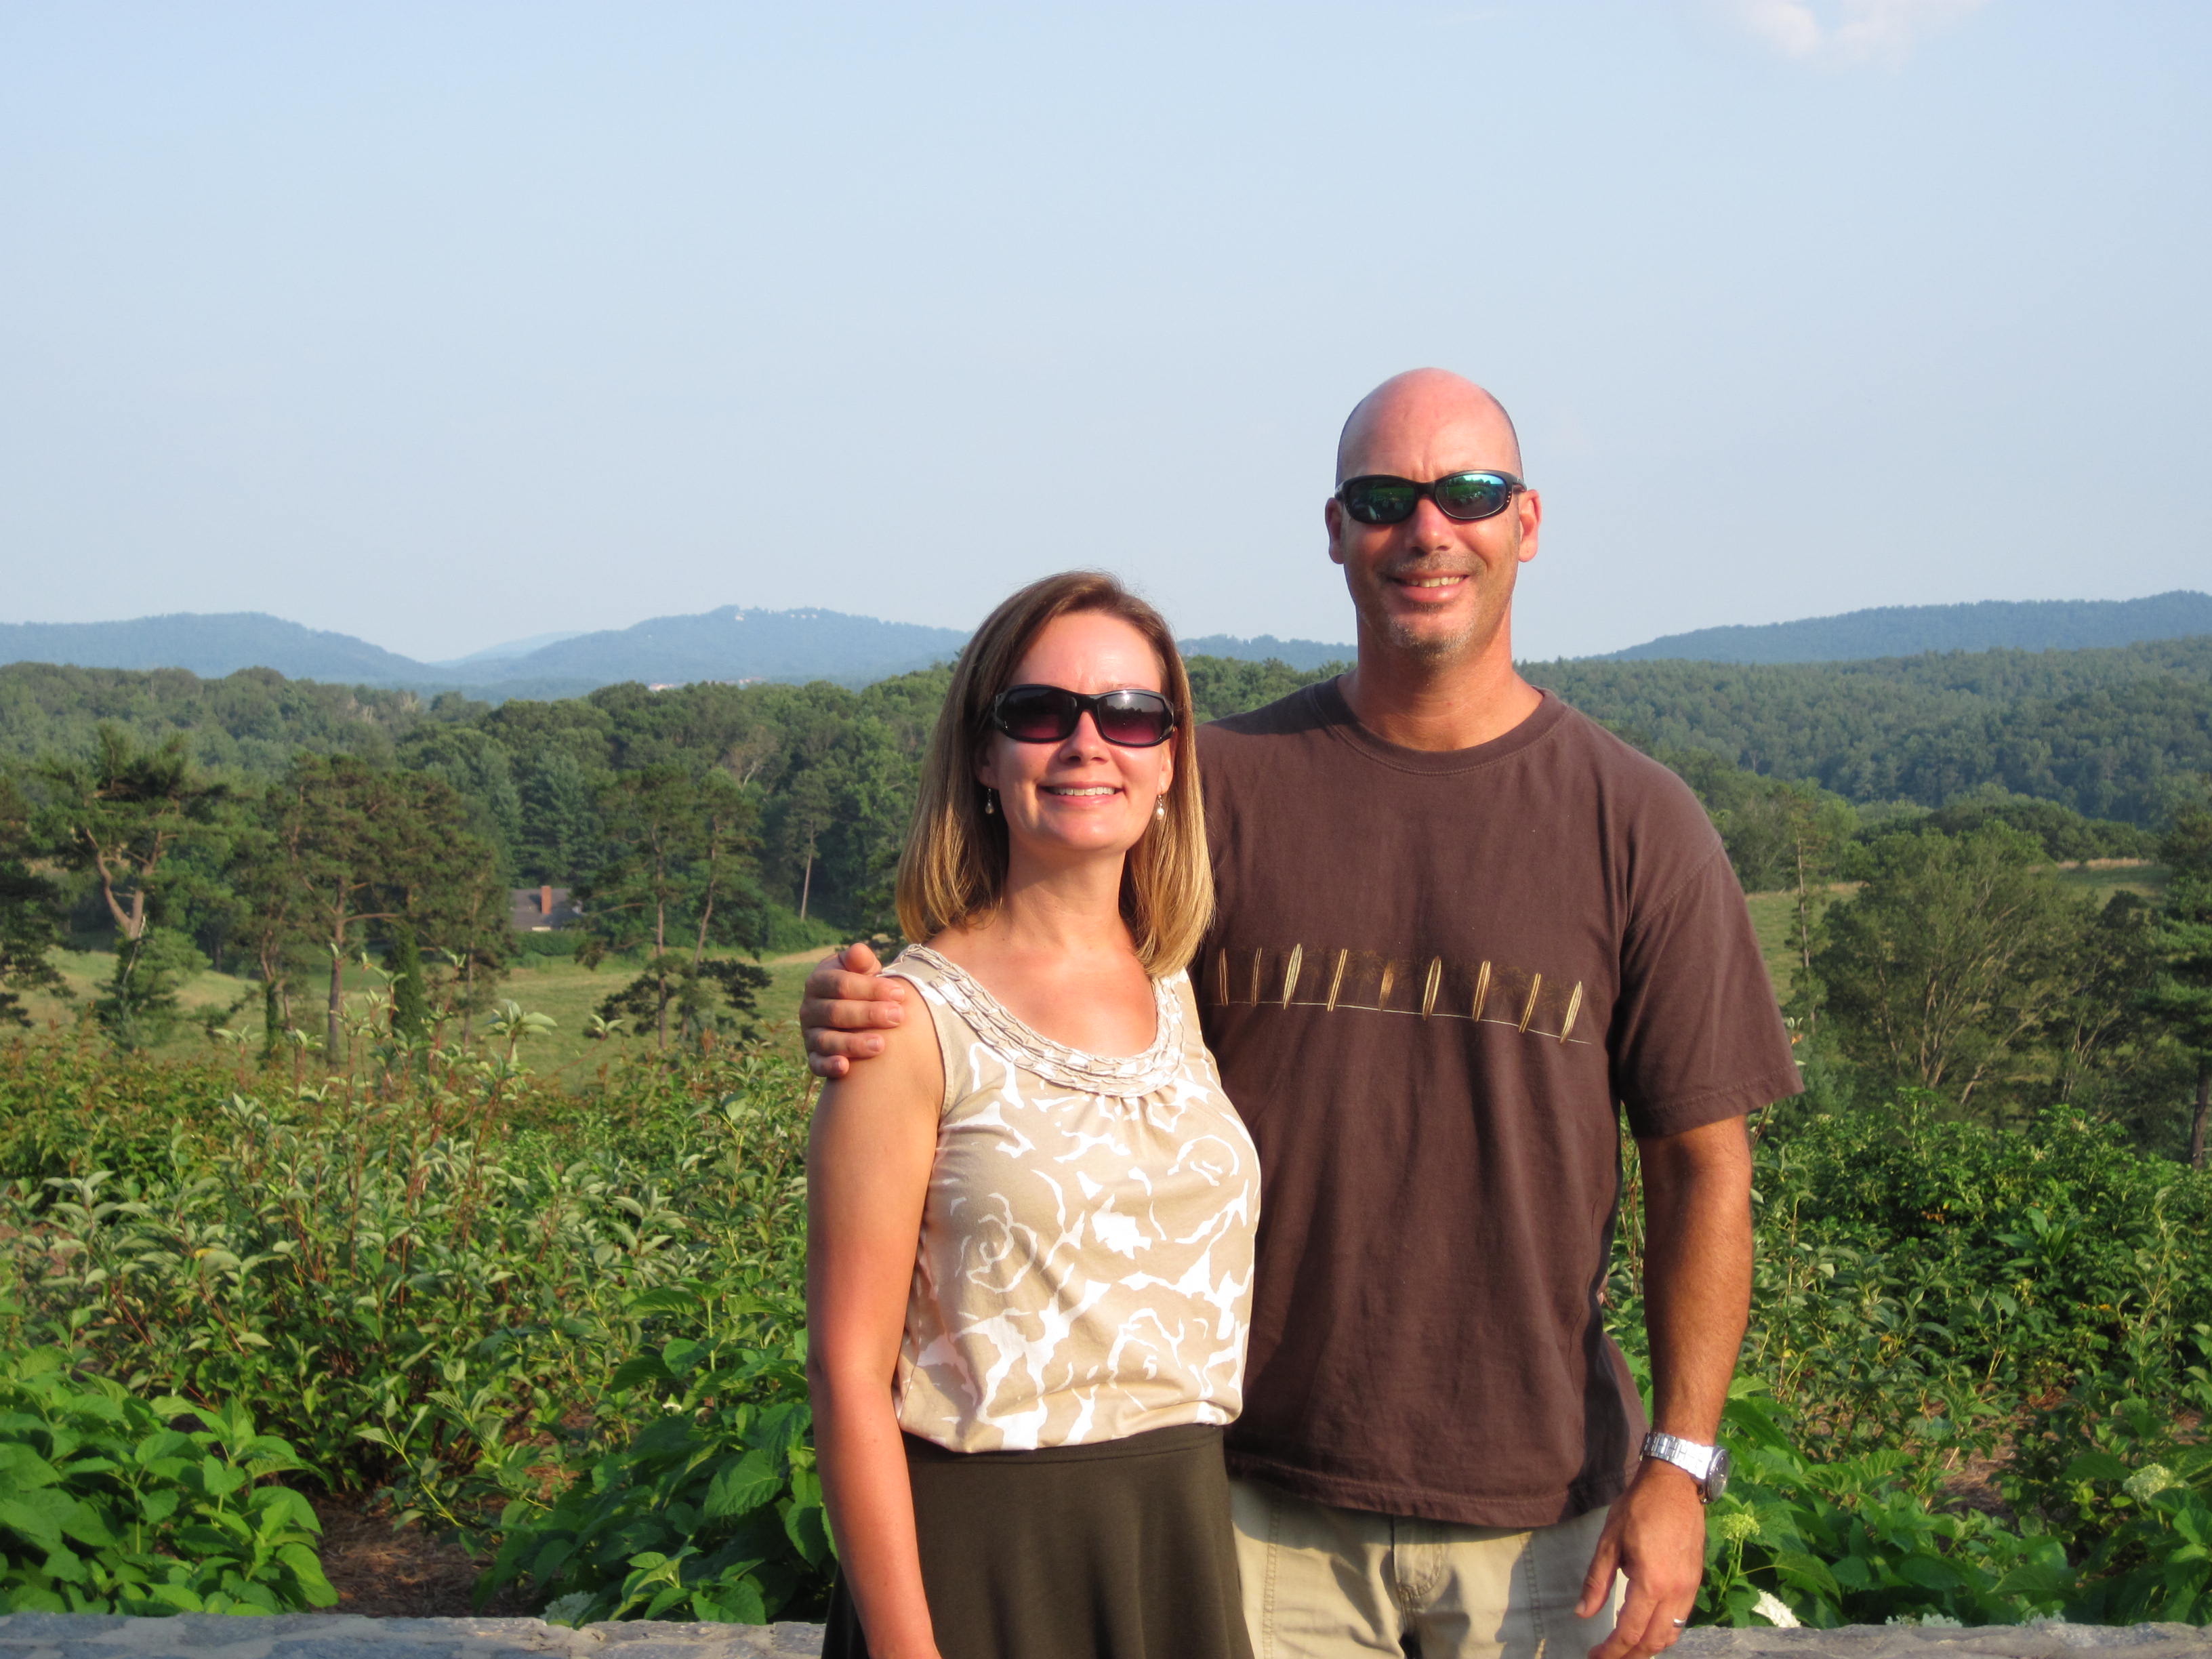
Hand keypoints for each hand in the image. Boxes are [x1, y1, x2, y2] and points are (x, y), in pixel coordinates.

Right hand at [799, 941, 902, 1078]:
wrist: (856, 1012)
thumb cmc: (862, 987)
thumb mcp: (862, 969)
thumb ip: (861, 961)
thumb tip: (860, 952)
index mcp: (818, 982)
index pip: (841, 984)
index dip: (870, 988)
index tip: (899, 993)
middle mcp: (809, 1009)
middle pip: (835, 1012)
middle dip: (868, 1015)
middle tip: (898, 1017)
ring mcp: (810, 1034)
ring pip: (827, 1040)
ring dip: (853, 1043)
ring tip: (881, 1045)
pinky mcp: (814, 1056)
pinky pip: (816, 1064)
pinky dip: (828, 1066)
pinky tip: (845, 1067)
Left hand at [1578, 1460, 1706, 1658]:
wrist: (1675, 1484)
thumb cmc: (1638, 1507)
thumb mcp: (1609, 1542)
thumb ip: (1596, 1581)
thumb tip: (1583, 1614)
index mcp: (1651, 1583)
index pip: (1630, 1632)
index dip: (1611, 1651)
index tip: (1595, 1658)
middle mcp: (1675, 1592)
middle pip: (1653, 1641)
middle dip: (1630, 1656)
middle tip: (1608, 1658)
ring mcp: (1689, 1588)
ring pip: (1671, 1634)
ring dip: (1649, 1647)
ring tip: (1626, 1650)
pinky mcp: (1695, 1581)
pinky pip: (1681, 1619)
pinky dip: (1664, 1632)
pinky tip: (1648, 1630)